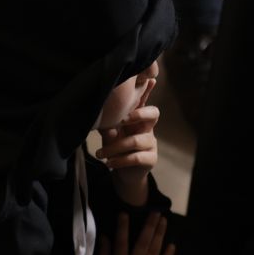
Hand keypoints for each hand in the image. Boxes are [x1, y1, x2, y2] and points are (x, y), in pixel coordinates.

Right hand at [91, 213, 174, 254]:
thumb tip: (105, 238)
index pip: (121, 241)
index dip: (123, 226)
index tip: (125, 213)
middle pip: (143, 243)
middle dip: (149, 226)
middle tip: (156, 212)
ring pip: (154, 252)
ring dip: (160, 236)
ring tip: (164, 223)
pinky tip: (172, 245)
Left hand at [95, 83, 158, 206]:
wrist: (123, 174)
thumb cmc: (116, 149)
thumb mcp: (110, 135)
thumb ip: (108, 126)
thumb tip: (102, 117)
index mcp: (137, 119)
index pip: (143, 102)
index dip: (147, 91)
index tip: (150, 80)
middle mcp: (147, 128)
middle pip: (154, 114)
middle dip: (140, 113)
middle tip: (123, 119)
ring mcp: (151, 143)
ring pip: (136, 141)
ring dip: (115, 147)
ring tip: (100, 154)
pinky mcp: (151, 159)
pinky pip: (136, 157)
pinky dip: (120, 160)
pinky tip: (109, 163)